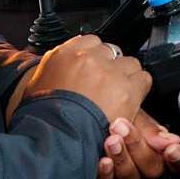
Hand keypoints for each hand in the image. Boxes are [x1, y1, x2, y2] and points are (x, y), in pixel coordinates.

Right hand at [15, 35, 150, 125]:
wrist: (56, 136)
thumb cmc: (44, 118)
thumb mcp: (37, 87)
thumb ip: (52, 71)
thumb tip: (58, 68)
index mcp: (64, 54)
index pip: (89, 42)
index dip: (95, 58)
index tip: (95, 69)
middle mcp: (88, 58)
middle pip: (110, 52)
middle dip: (110, 67)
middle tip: (106, 86)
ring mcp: (108, 72)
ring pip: (129, 63)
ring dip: (126, 77)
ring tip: (120, 94)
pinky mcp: (126, 88)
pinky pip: (143, 79)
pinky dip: (140, 89)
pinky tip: (131, 100)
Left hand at [94, 109, 179, 178]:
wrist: (71, 111)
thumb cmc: (100, 107)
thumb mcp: (128, 107)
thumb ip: (149, 126)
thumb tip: (169, 139)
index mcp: (153, 146)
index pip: (178, 163)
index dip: (179, 158)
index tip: (171, 149)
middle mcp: (138, 164)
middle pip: (152, 168)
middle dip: (139, 147)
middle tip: (123, 126)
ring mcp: (119, 174)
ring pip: (130, 178)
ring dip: (122, 157)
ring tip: (110, 138)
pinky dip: (106, 173)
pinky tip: (101, 160)